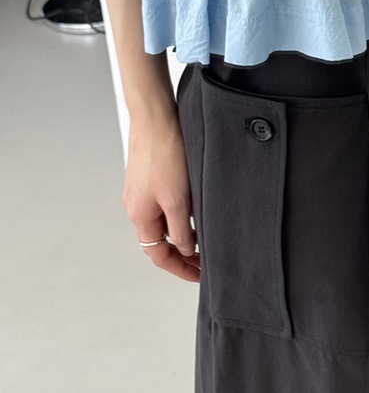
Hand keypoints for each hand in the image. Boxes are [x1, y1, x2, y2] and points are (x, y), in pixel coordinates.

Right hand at [122, 100, 200, 282]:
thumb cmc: (165, 154)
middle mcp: (137, 207)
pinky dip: (181, 218)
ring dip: (184, 236)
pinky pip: (165, 207)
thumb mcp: (178, 200)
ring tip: (207, 240)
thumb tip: (183, 251)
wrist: (156, 117)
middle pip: (160, 242)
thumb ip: (180, 230)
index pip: (159, 255)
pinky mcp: (150, 179)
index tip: (201, 275)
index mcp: (140, 216)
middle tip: (207, 263)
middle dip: (183, 256)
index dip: (181, 268)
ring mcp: (142, 192)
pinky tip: (198, 215)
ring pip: (164, 224)